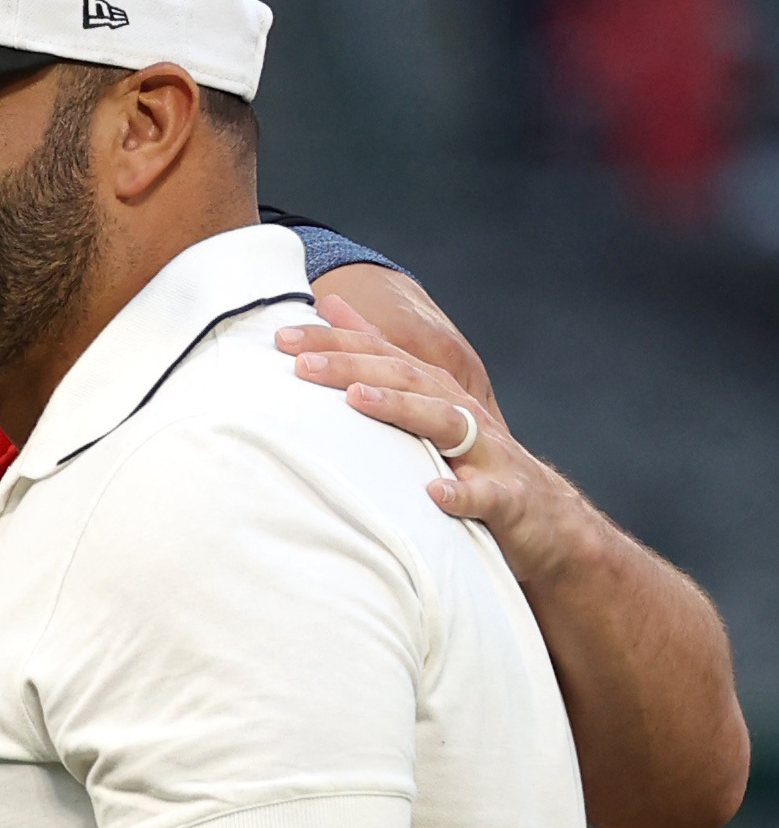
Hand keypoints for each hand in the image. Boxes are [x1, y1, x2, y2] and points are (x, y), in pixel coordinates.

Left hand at [276, 314, 591, 601]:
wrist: (545, 518)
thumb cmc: (472, 463)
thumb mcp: (424, 409)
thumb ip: (381, 361)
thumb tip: (334, 310)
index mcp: (437, 392)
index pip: (381, 356)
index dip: (334, 342)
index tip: (281, 337)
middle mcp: (461, 411)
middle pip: (405, 378)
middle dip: (352, 365)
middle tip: (300, 362)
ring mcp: (487, 453)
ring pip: (443, 422)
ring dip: (400, 408)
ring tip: (357, 398)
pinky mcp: (507, 497)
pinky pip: (484, 495)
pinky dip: (461, 493)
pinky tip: (435, 495)